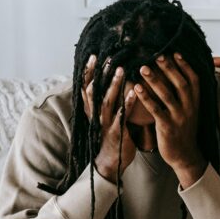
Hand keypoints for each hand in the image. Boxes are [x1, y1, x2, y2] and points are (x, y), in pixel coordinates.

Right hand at [82, 55, 137, 181]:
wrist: (111, 162)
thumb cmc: (110, 135)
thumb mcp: (102, 116)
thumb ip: (103, 100)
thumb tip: (106, 80)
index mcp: (92, 110)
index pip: (86, 87)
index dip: (88, 72)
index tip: (93, 56)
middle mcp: (96, 115)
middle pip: (94, 91)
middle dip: (101, 74)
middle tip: (109, 58)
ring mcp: (105, 124)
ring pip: (106, 101)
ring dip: (114, 85)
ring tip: (121, 70)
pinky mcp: (116, 133)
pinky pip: (121, 117)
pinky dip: (126, 105)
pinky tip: (133, 93)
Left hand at [134, 53, 206, 187]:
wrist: (185, 155)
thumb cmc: (183, 129)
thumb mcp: (190, 110)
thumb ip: (185, 94)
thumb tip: (176, 73)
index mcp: (195, 101)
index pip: (193, 79)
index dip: (185, 65)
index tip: (174, 52)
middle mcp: (190, 107)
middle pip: (180, 83)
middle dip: (169, 68)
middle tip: (157, 55)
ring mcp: (179, 117)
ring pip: (167, 95)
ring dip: (155, 80)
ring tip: (143, 67)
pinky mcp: (167, 127)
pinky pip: (156, 110)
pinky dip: (146, 97)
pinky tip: (136, 87)